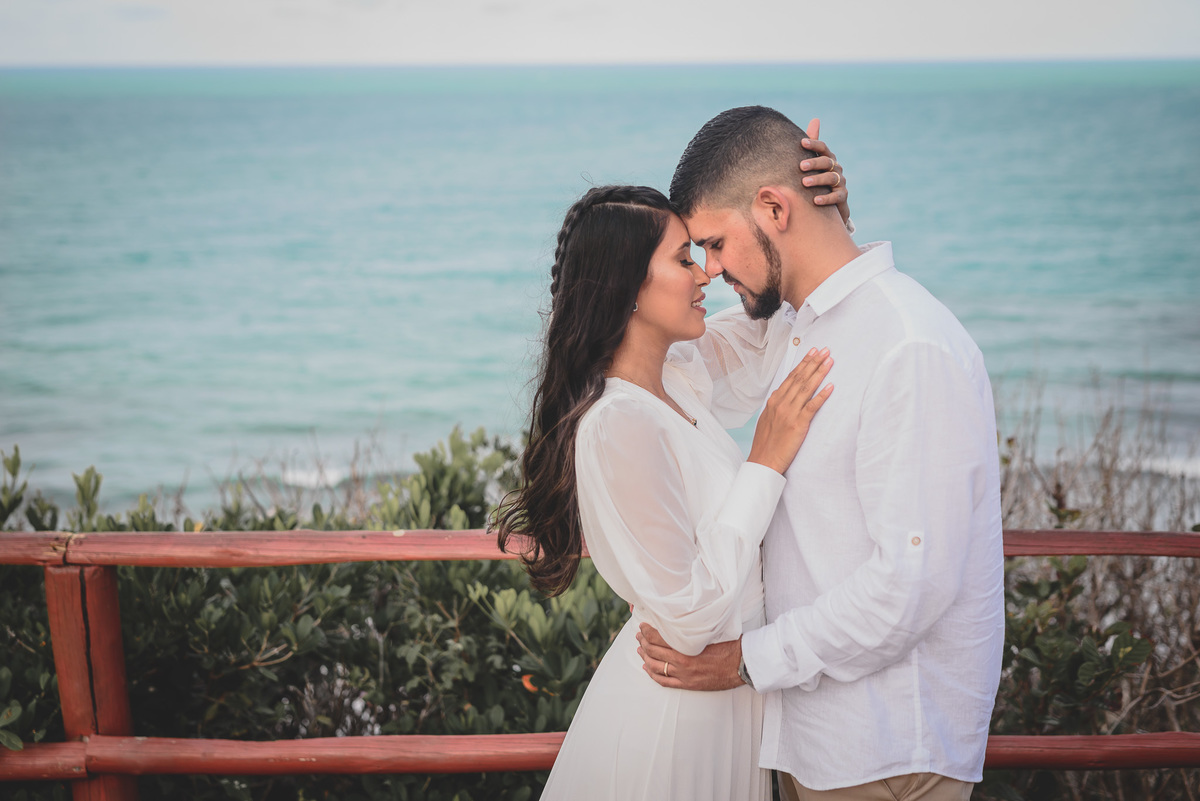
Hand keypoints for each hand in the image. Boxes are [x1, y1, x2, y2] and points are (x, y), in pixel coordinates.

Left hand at [636, 623, 743, 690]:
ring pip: (656, 667)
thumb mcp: (709, 632)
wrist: (741, 665)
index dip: (648, 632)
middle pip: (655, 652)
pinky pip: (665, 682)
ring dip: (646, 657)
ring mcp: (684, 676)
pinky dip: (653, 675)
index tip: (642, 626)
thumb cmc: (728, 645)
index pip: (659, 638)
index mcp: (688, 647)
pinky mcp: (688, 685)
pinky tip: (647, 668)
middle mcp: (683, 662)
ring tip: (640, 650)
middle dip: (644, 643)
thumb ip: (692, 630)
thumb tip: (679, 620)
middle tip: (638, 636)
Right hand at [747, 347, 833, 474]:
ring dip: (819, 373)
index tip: (812, 352)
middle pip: (800, 378)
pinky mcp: (798, 424)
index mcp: (774, 401)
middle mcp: (781, 403)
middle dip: (813, 362)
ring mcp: (789, 413)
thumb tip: (784, 396)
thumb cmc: (766, 443)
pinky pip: (812, 406)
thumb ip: (777, 406)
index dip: (803, 363)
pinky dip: (822, 395)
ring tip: (829, 361)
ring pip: (806, 388)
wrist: (763, 461)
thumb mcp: (767, 419)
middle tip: (825, 350)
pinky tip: (831, 386)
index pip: (791, 377)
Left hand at [802, 118, 849, 224]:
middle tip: (800, 166)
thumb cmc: (817, 180)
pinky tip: (815, 200)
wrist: (830, 204)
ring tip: (804, 183)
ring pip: (831, 179)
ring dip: (817, 180)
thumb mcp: (813, 163)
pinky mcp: (842, 197)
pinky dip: (826, 198)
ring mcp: (840, 182)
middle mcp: (836, 168)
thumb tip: (816, 119)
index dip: (814, 144)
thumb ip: (812, 144)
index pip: (823, 148)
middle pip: (826, 162)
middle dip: (814, 163)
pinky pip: (836, 196)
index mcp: (828, 159)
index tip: (802, 142)